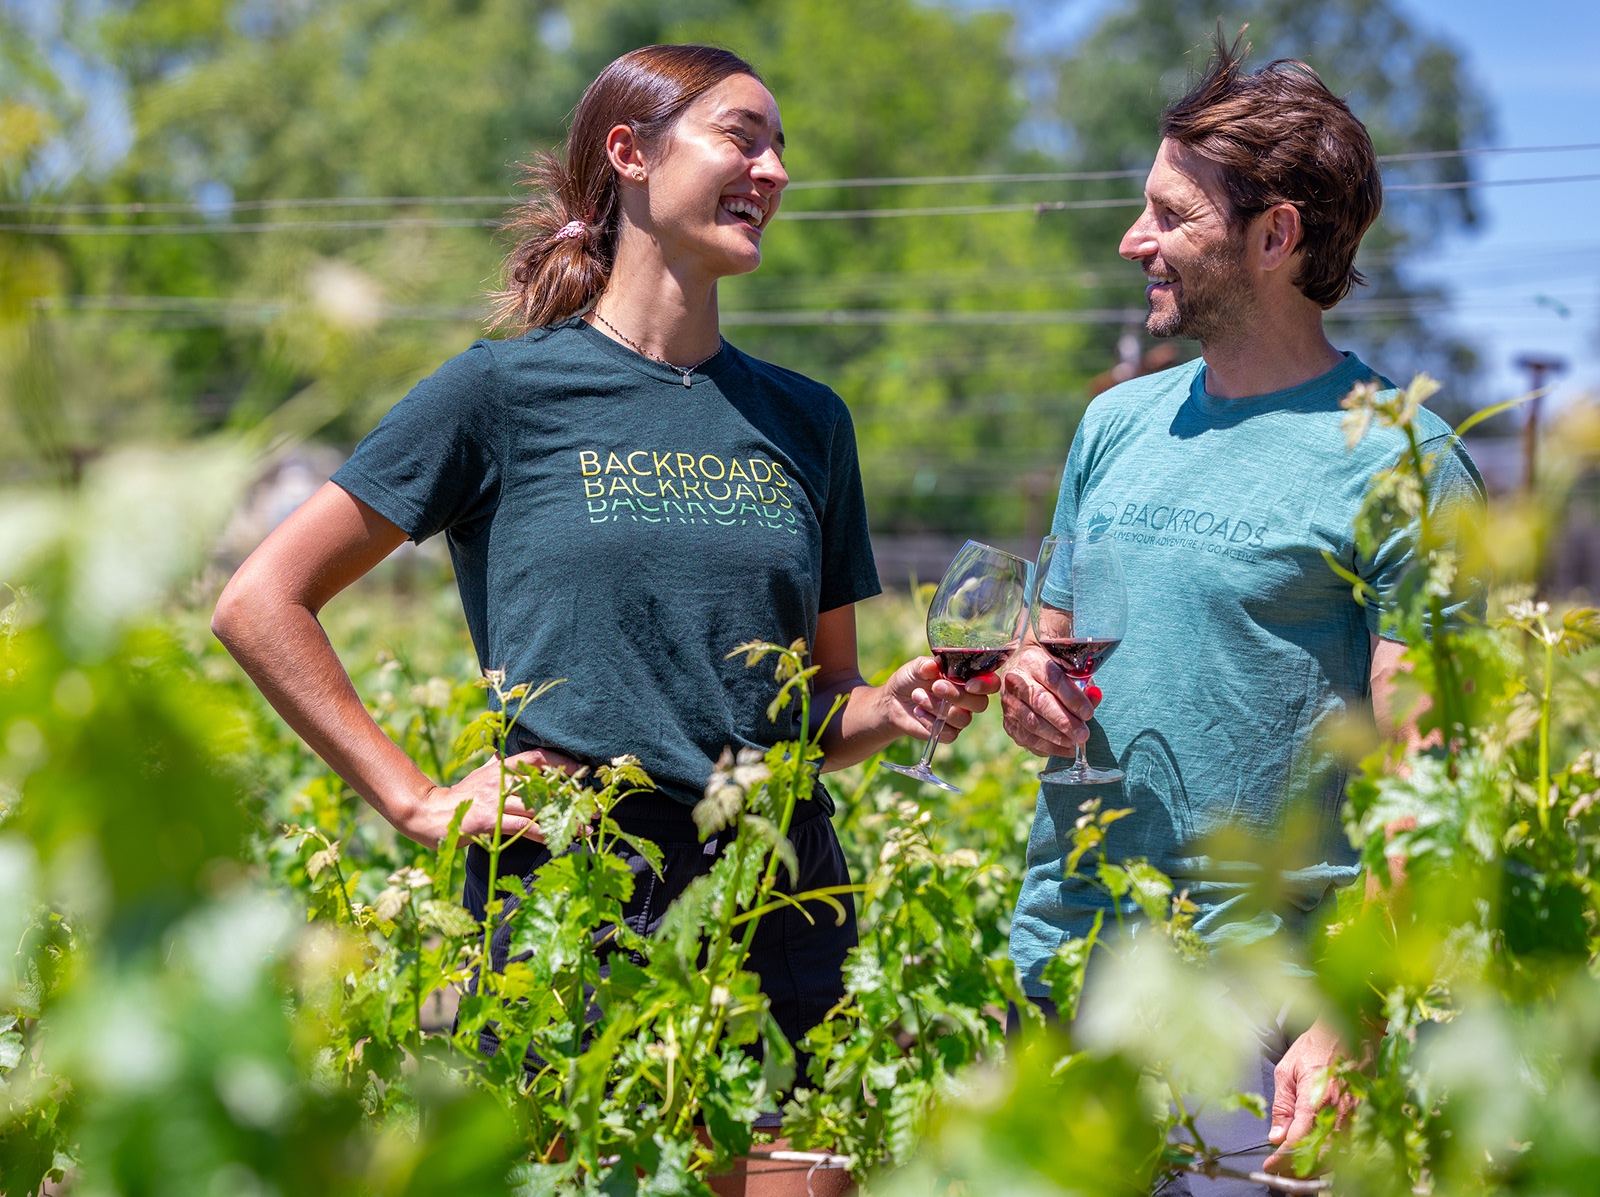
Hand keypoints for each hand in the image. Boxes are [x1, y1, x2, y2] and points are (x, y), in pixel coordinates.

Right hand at [403, 747, 582, 847]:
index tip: (585, 772)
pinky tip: (561, 840)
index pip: (537, 757)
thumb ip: (505, 769)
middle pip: (543, 782)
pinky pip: (524, 827)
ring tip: (587, 826)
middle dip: (572, 794)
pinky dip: (545, 834)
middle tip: (596, 804)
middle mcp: (500, 779)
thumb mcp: (484, 776)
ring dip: (565, 817)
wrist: (428, 814)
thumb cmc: (462, 798)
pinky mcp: (489, 821)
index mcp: (501, 766)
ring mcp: (494, 800)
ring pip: (538, 806)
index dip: (562, 762)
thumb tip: (528, 762)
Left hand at [880, 657, 998, 742]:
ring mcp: (960, 717)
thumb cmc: (910, 679)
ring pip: (962, 719)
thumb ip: (925, 665)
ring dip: (938, 707)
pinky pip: (949, 733)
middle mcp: (969, 699)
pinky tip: (918, 712)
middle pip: (980, 704)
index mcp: (968, 679)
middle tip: (935, 686)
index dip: (986, 685)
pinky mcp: (949, 733)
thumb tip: (932, 666)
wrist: (894, 701)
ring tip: (918, 696)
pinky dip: (930, 722)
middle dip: (957, 696)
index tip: (969, 683)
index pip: (991, 683)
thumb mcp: (916, 667)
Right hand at [1000, 644, 1098, 757]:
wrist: (1021, 673)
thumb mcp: (1067, 670)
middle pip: (1040, 702)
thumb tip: (1094, 696)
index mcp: (1032, 661)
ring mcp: (1009, 703)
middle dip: (1064, 721)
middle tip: (1083, 734)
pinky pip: (1027, 738)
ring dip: (1056, 737)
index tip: (1088, 713)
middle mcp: (1016, 681)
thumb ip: (1082, 684)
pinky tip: (1065, 749)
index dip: (1072, 698)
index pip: (1053, 680)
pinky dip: (1048, 747)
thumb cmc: (1050, 672)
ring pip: (1031, 723)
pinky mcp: (1008, 722)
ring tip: (1075, 743)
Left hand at [1264, 1017, 1353, 1173]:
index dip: (1282, 1159)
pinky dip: (1332, 1158)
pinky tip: (1319, 1159)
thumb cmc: (1315, 1046)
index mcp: (1315, 1101)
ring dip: (1315, 1168)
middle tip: (1280, 1172)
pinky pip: (1348, 1146)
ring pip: (1336, 1156)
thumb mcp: (1286, 1070)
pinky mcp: (1362, 1117)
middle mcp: (1337, 1114)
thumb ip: (1282, 1106)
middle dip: (1297, 1170)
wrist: (1350, 1031)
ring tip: (1296, 1171)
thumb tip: (1275, 1136)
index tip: (1269, 1166)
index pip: (1297, 1142)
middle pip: (1318, 1156)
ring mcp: (1353, 1117)